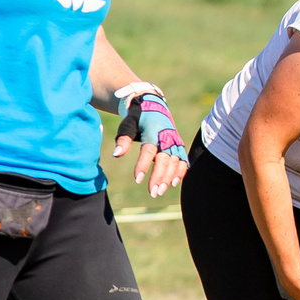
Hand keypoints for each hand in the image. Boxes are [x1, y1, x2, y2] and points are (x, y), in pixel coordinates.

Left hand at [113, 83, 188, 197]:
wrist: (154, 106)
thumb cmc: (137, 117)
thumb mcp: (128, 124)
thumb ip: (123, 139)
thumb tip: (116, 154)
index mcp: (153, 130)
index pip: (149, 149)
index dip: (144, 165)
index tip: (138, 180)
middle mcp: (167, 136)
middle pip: (165, 159)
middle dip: (159, 177)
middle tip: (152, 193)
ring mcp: (175, 141)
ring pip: (175, 162)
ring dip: (169, 177)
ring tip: (159, 191)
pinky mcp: (179, 145)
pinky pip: (183, 160)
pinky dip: (181, 171)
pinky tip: (173, 183)